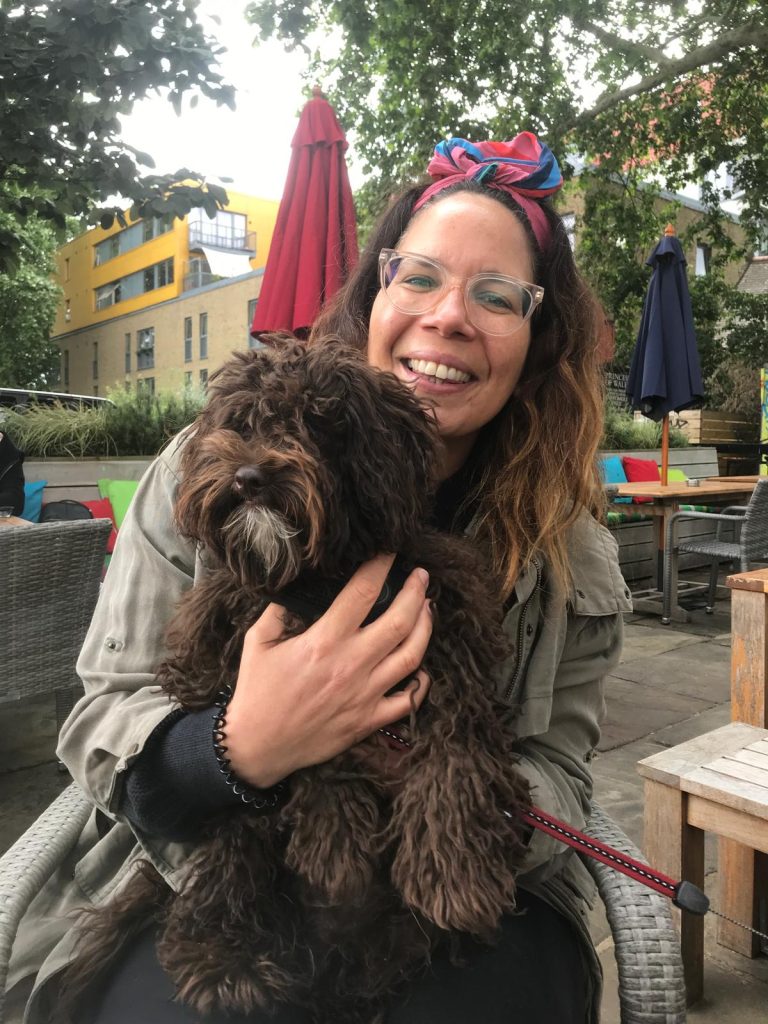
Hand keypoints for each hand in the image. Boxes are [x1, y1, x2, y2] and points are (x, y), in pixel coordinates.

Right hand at [224, 554, 431, 787]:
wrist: (257, 746)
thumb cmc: (257, 692)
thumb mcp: (258, 641)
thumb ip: (280, 609)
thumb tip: (300, 583)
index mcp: (324, 642)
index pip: (362, 593)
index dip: (380, 566)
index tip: (389, 551)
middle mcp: (351, 666)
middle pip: (400, 621)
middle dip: (416, 592)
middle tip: (421, 576)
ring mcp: (365, 695)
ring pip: (412, 656)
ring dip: (426, 628)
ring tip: (428, 609)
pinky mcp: (369, 721)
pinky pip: (408, 701)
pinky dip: (422, 682)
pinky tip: (422, 665)